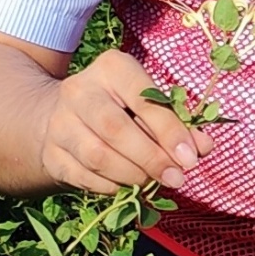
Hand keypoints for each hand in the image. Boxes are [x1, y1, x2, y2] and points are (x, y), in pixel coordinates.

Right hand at [39, 48, 213, 195]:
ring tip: (152, 183)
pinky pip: (84, 177)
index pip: (143, 100)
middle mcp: (79, 90)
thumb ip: (178, 123)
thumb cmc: (122, 108)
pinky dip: (111, 187)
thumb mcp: (150, 104)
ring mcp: (59, 123)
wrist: (62, 117)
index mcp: (111, 68)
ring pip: (97, 156)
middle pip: (115, 129)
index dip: (169, 131)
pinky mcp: (50, 153)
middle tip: (176, 177)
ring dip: (132, 176)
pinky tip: (126, 186)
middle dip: (151, 158)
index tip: (190, 158)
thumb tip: (204, 147)